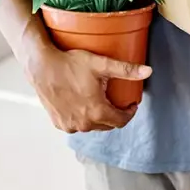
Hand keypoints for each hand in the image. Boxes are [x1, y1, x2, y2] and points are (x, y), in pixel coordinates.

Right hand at [23, 42, 151, 132]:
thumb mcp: (101, 64)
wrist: (41, 66)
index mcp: (96, 111)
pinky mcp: (58, 122)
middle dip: (115, 114)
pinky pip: (76, 124)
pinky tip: (83, 104)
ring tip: (101, 100)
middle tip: (117, 99)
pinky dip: (83, 117)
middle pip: (107, 125)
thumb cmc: (70, 64)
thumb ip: (126, 69)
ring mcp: (69, 125)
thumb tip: (148, 71)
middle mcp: (83, 123)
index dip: (129, 113)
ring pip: (92, 126)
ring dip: (99, 117)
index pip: (120, 121)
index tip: (131, 103)